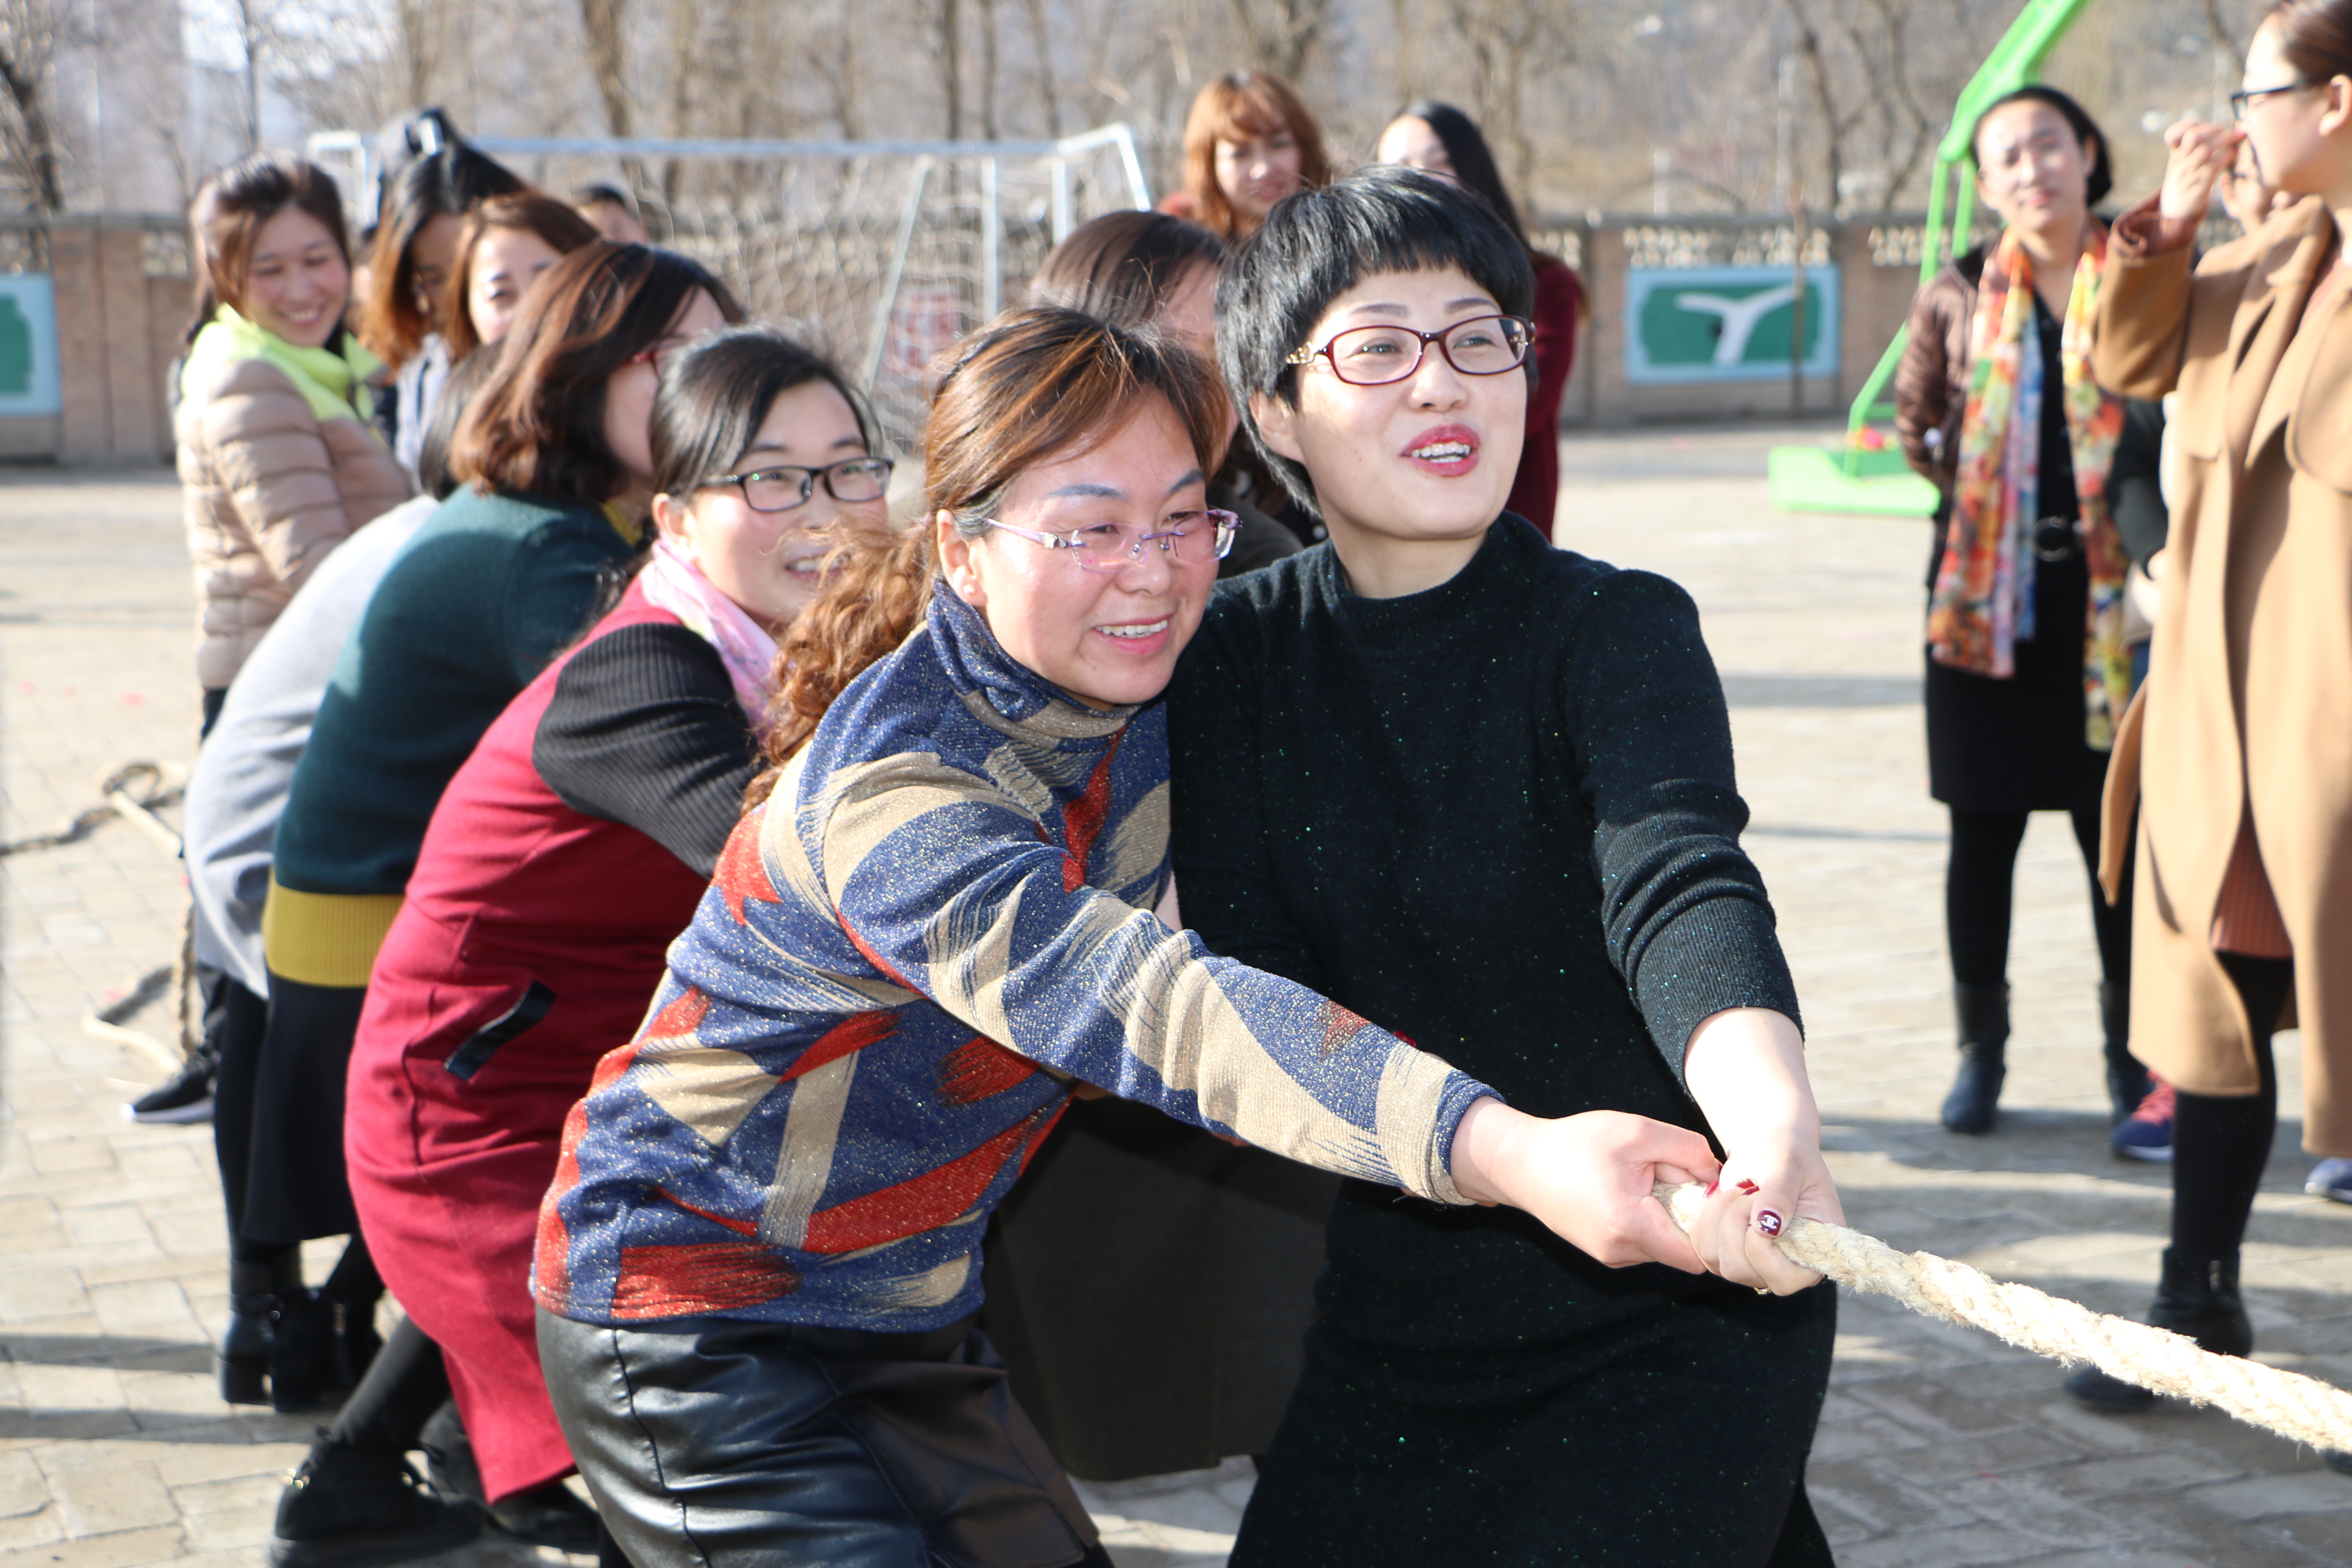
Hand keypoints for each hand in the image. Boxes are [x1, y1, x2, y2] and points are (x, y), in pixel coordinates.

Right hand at [1449, 1099, 1717, 1271]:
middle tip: (1667, 1176)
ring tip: (1639, 1181)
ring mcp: (1610, 1256)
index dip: (1714, 1231)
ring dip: (1665, 1216)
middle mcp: (1621, 1252)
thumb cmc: (1575, 1143)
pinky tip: (1625, 1192)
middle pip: (1682, 1246)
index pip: (1697, 1256)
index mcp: (1631, 1226)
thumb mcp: (1637, 1131)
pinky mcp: (1603, 1252)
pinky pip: (1643, 1242)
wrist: (1519, 1162)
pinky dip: (1646, 1220)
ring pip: (1664, 1244)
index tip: (1711, 1199)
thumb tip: (1719, 1177)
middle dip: (1686, 1214)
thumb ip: (1689, 1150)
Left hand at [1687, 1137, 1843, 1294]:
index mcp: (1814, 1255)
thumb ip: (1781, 1194)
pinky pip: (1701, 1249)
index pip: (1785, 1279)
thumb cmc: (1788, 1155)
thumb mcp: (1790, 1165)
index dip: (1761, 1245)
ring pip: (1716, 1260)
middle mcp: (1785, 1269)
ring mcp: (1753, 1265)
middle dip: (1734, 1222)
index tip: (1760, 1202)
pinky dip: (1703, 1219)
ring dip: (1717, 1218)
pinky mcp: (1726, 1254)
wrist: (1766, 1149)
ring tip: (1737, 1192)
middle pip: (1740, 1269)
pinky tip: (1720, 1198)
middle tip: (1748, 1189)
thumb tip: (1768, 1226)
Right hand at [2160, 119, 2244, 223]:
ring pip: (2206, 148)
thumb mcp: (2180, 167)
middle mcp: (2179, 164)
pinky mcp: (2199, 186)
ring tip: (2238, 137)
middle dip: (2212, 128)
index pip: (2173, 134)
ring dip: (2226, 138)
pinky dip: (2227, 155)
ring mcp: (2188, 175)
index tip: (2202, 124)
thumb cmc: (2184, 186)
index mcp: (2174, 157)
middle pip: (2192, 136)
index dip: (2188, 124)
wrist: (2175, 215)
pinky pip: (2214, 165)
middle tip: (2225, 129)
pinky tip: (2234, 153)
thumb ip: (2190, 150)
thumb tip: (2211, 130)